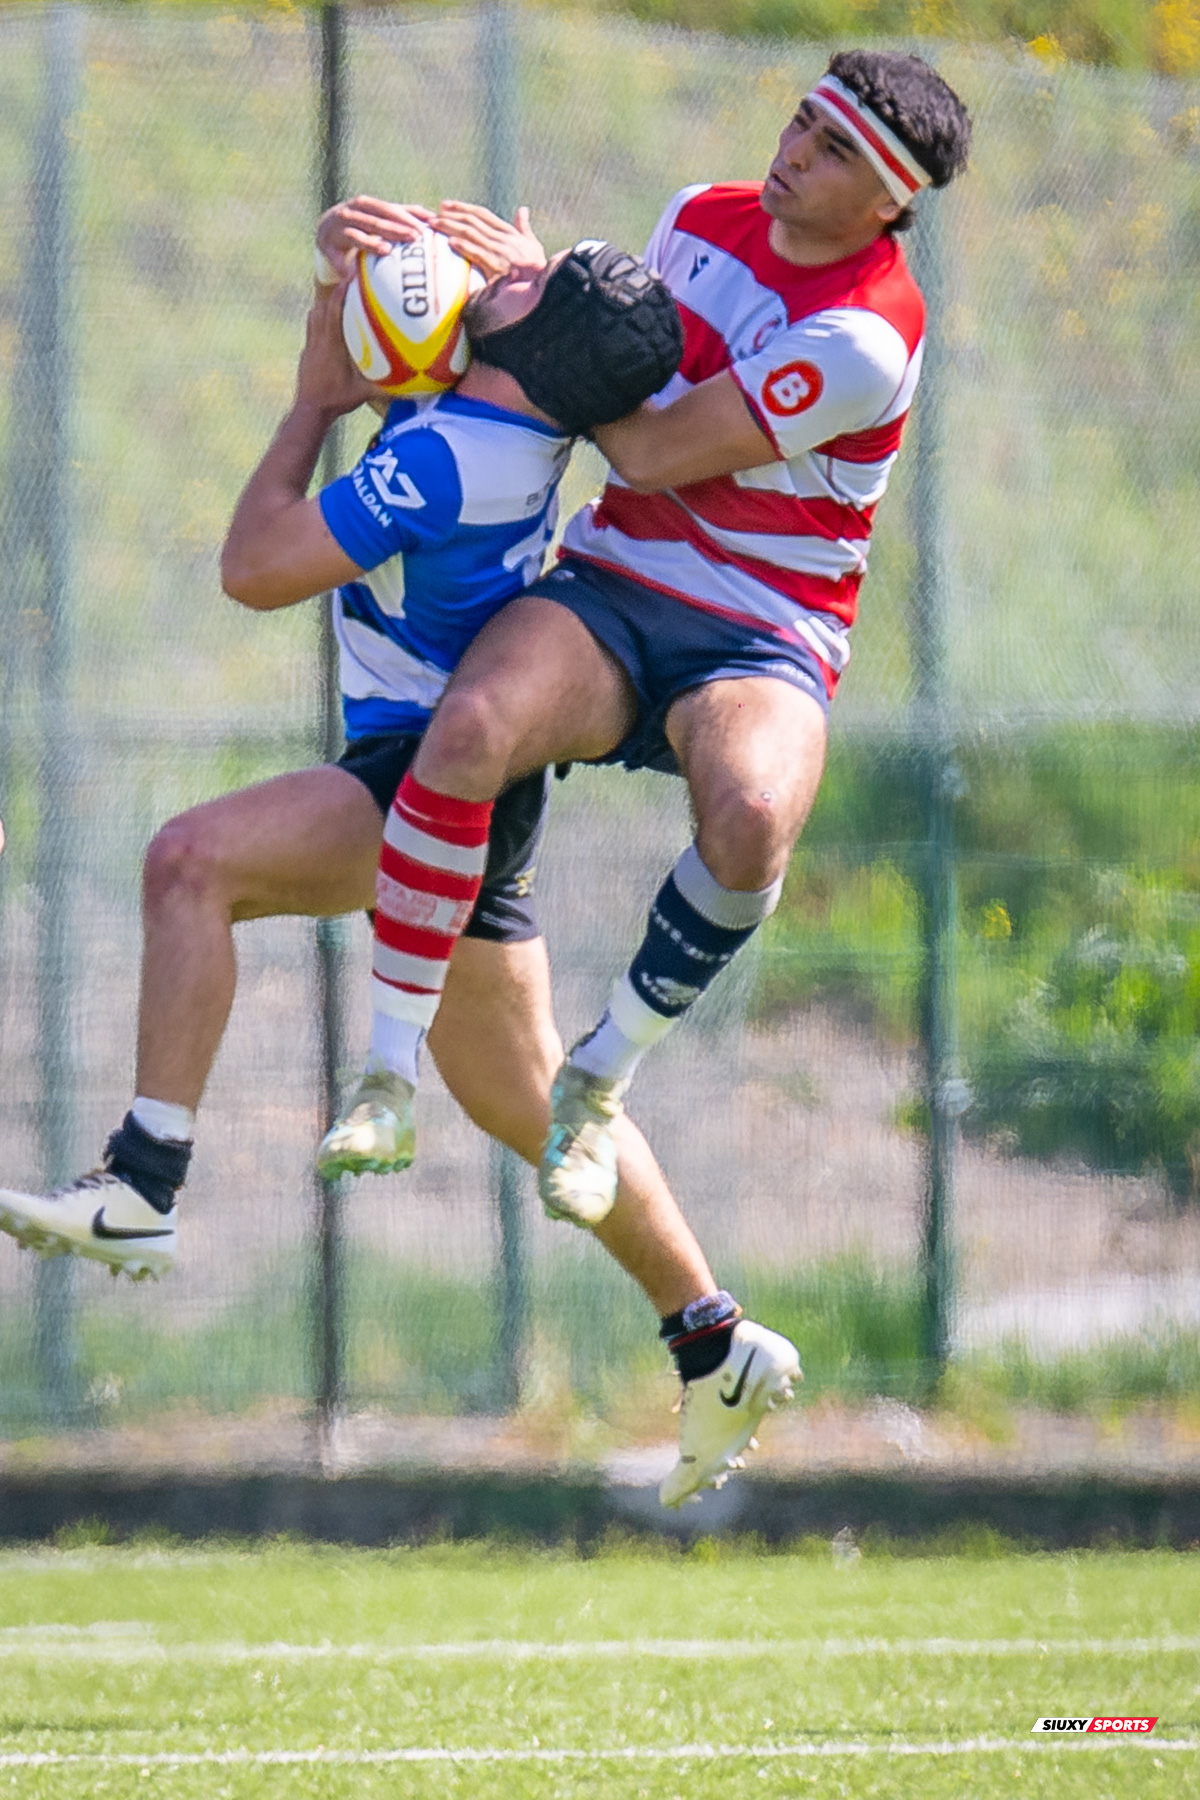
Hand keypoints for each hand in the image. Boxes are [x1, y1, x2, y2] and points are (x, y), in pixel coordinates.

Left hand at [296, 277, 378, 415]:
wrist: (309, 409)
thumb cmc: (335, 401)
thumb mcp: (363, 394)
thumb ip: (386, 388)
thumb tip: (409, 385)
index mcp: (332, 346)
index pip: (334, 311)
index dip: (341, 291)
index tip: (351, 276)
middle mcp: (318, 341)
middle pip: (322, 306)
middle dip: (334, 291)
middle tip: (347, 282)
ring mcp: (310, 345)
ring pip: (314, 315)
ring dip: (325, 304)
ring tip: (338, 298)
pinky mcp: (306, 352)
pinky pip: (312, 328)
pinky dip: (319, 319)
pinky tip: (330, 324)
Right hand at [315, 195, 434, 281]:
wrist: (325, 233)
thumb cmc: (360, 227)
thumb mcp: (379, 219)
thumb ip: (402, 216)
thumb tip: (433, 217)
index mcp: (367, 204)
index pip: (390, 209)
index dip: (407, 216)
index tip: (426, 228)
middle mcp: (352, 211)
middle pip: (376, 218)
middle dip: (395, 227)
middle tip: (413, 237)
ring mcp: (338, 226)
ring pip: (356, 233)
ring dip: (371, 242)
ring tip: (386, 251)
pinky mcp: (326, 243)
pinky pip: (335, 254)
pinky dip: (342, 263)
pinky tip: (351, 274)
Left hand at [433, 201, 546, 279]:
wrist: (547, 290)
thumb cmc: (540, 271)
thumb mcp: (534, 246)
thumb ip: (525, 228)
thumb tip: (522, 210)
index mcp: (510, 233)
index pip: (483, 215)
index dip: (463, 208)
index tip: (446, 205)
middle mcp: (504, 239)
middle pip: (473, 221)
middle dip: (451, 215)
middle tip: (432, 213)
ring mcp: (501, 252)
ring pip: (472, 233)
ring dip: (451, 227)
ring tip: (434, 225)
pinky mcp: (499, 268)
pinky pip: (479, 254)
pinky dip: (465, 247)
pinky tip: (451, 242)